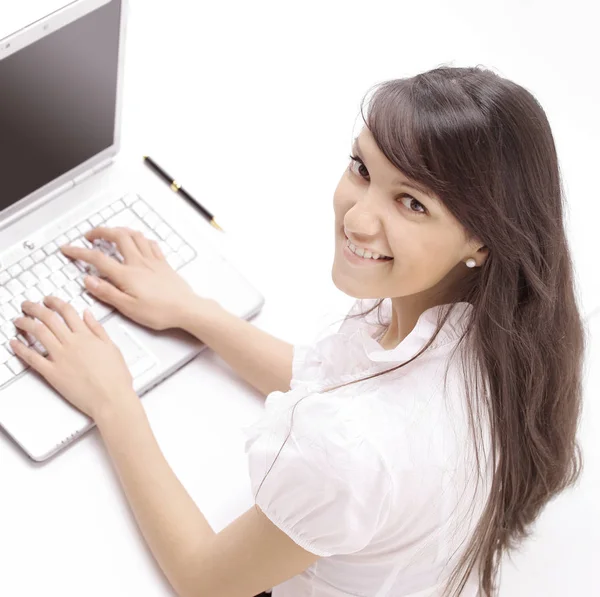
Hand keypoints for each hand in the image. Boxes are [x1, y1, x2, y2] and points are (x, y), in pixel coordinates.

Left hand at [11, 297, 136, 420]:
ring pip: (38, 333)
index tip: (48, 300)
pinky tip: (15, 343)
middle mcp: (71, 343)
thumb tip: (88, 315)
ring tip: (19, 320)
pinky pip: (32, 358)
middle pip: (48, 318)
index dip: (55, 302)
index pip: (67, 311)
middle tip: (28, 305)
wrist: (111, 398)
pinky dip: (20, 348)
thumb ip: (97, 329)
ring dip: (25, 323)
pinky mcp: (52, 373)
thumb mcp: (112, 347)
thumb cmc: (115, 378)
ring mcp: (60, 357)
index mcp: (86, 336)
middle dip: (35, 308)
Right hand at [60, 227, 197, 330]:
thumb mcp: (128, 308)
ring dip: (120, 230)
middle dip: (100, 231)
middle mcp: (139, 263)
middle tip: (90, 235)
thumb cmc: (160, 312)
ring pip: (135, 235)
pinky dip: (140, 238)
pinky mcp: (164, 263)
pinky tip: (139, 241)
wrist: (186, 309)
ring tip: (111, 232)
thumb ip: (107, 293)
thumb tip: (88, 280)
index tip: (68, 249)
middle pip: (117, 236)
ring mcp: (153, 261)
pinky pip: (151, 243)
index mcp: (127, 274)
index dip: (79, 251)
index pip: (97, 258)